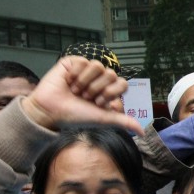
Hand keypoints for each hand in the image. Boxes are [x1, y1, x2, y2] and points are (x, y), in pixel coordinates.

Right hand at [21, 56, 142, 134]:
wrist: (51, 111)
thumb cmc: (76, 116)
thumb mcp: (103, 119)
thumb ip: (124, 121)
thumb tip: (142, 132)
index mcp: (108, 90)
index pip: (123, 83)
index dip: (111, 93)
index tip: (98, 103)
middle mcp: (100, 79)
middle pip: (111, 74)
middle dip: (97, 89)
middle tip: (85, 97)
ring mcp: (87, 70)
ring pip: (98, 65)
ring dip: (86, 82)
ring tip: (76, 91)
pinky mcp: (74, 62)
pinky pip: (83, 61)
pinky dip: (75, 75)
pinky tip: (68, 82)